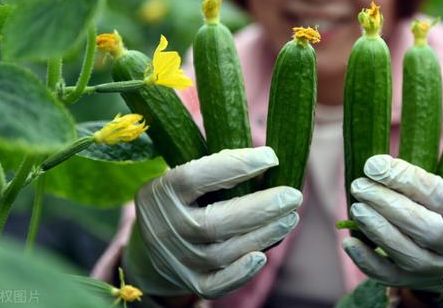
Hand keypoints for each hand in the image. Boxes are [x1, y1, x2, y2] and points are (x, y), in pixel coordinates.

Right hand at [124, 146, 302, 298]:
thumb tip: (268, 161)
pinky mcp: (189, 281)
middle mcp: (166, 228)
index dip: (235, 165)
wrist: (149, 246)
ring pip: (223, 253)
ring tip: (290, 218)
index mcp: (163, 192)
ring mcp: (176, 259)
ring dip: (263, 235)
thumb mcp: (183, 177)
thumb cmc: (181, 199)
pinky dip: (240, 273)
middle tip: (293, 196)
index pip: (196, 177)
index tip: (271, 157)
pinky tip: (262, 256)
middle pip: (215, 222)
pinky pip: (215, 285)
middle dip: (261, 208)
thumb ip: (215, 168)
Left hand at [342, 155, 442, 292]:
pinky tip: (350, 241)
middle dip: (385, 203)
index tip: (374, 165)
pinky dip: (366, 260)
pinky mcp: (414, 281)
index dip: (402, 178)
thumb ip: (418, 180)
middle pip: (421, 225)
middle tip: (360, 186)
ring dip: (376, 228)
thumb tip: (375, 167)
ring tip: (357, 207)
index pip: (435, 194)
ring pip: (405, 252)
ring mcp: (436, 268)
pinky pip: (388, 276)